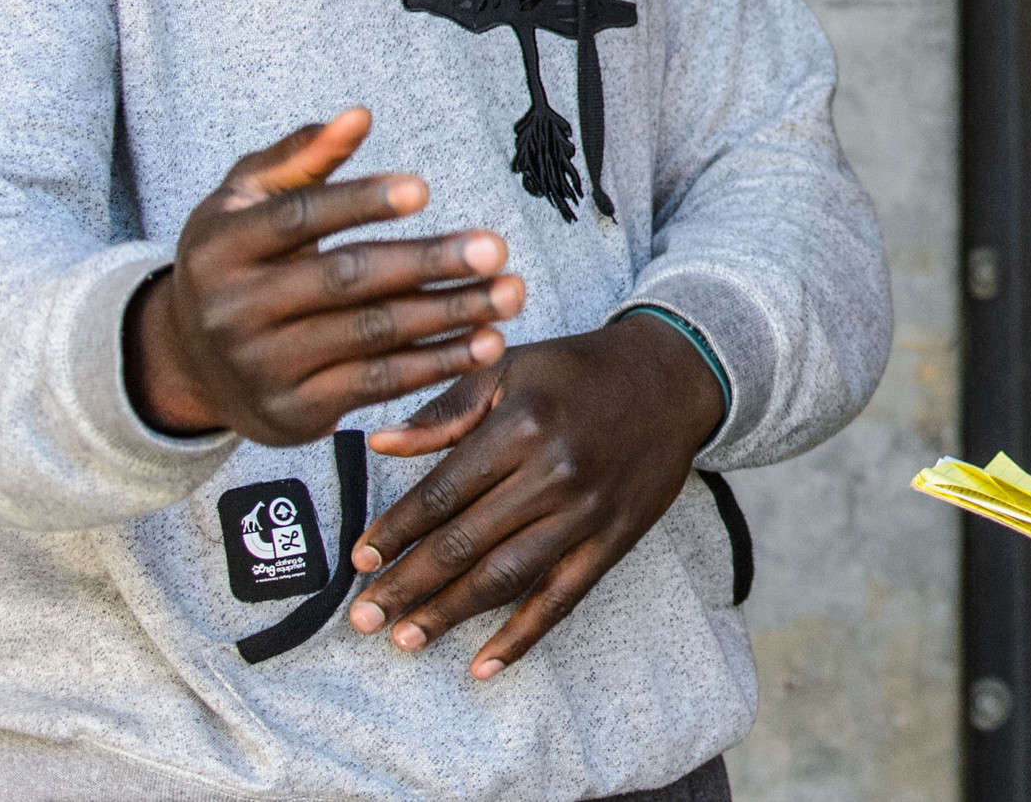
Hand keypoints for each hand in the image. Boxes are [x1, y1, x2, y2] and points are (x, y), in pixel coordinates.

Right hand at [123, 109, 523, 443]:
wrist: (190, 364)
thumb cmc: (234, 262)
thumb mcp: (246, 202)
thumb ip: (301, 157)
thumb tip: (358, 116)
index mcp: (220, 246)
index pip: (297, 219)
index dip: (360, 202)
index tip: (423, 189)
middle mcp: (234, 310)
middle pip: (346, 280)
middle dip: (428, 263)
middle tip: (494, 248)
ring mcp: (263, 366)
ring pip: (372, 335)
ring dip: (449, 315)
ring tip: (508, 294)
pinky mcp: (295, 412)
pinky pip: (378, 384)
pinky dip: (438, 363)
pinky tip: (485, 342)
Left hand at [345, 313, 726, 677]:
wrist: (672, 377)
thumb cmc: (578, 369)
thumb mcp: (509, 366)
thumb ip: (445, 409)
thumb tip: (379, 444)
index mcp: (521, 426)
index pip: (441, 493)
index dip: (394, 532)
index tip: (359, 561)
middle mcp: (553, 473)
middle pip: (465, 543)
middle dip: (406, 586)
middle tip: (361, 619)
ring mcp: (586, 512)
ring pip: (506, 577)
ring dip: (449, 614)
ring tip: (404, 638)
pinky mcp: (613, 539)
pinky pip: (562, 598)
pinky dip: (522, 637)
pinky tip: (484, 665)